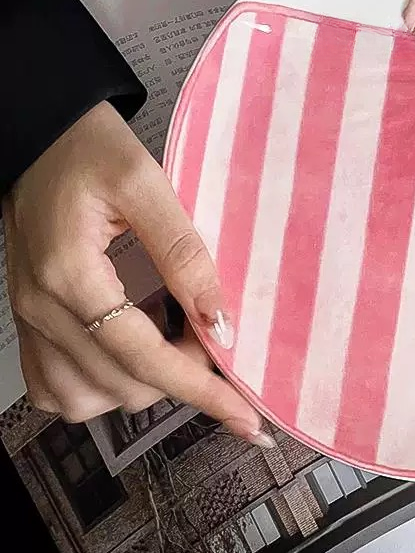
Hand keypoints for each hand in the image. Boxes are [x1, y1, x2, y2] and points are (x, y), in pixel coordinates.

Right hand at [2, 101, 272, 446]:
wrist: (39, 136)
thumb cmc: (91, 149)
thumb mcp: (146, 184)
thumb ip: (183, 252)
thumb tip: (220, 317)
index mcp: (71, 276)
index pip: (144, 358)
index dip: (200, 389)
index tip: (245, 416)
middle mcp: (43, 310)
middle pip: (121, 386)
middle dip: (181, 377)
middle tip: (215, 336)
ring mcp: (31, 320)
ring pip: (87, 399)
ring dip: (143, 383)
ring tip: (176, 340)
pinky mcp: (31, 319)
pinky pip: (57, 387)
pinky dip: (102, 383)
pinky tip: (131, 349)